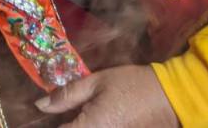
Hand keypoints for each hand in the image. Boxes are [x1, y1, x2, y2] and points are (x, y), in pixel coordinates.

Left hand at [35, 65, 178, 127]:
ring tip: (72, 117)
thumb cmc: (133, 86)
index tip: (35, 118)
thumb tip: (40, 105)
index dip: (43, 125)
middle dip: (61, 125)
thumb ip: (67, 95)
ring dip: (74, 126)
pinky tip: (87, 120)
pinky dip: (87, 127)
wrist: (172, 99)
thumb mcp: (97, 83)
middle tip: (59, 115)